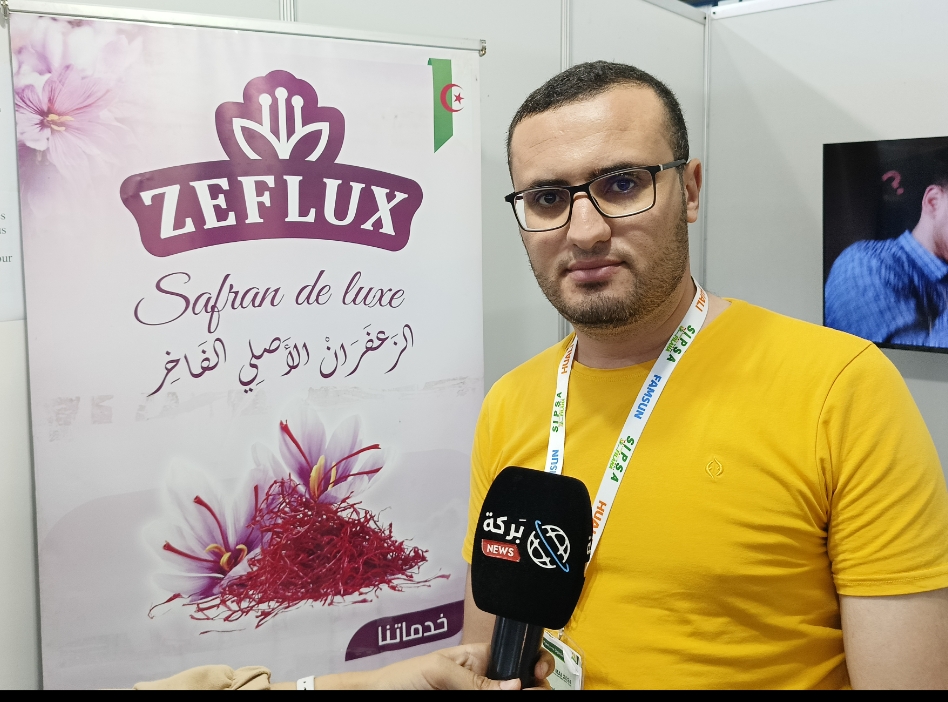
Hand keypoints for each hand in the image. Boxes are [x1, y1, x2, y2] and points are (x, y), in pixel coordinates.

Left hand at [310, 643, 554, 689]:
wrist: (376, 697)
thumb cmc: (400, 679)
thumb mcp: (438, 671)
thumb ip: (476, 680)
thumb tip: (516, 686)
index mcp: (479, 660)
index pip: (518, 657)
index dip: (535, 662)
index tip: (540, 671)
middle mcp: (484, 683)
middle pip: (523, 684)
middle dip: (536, 687)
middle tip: (537, 692)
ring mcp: (477, 696)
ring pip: (511, 695)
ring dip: (526, 695)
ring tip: (528, 696)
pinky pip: (493, 701)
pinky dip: (514, 700)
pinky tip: (517, 698)